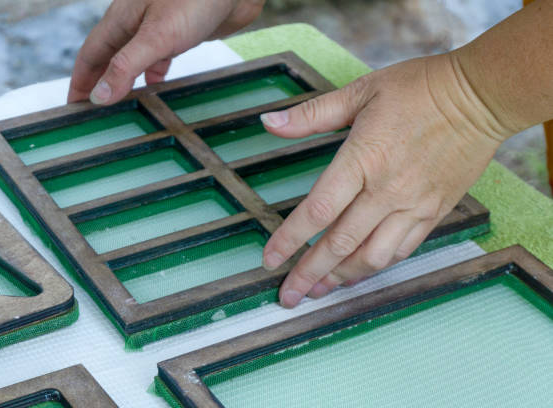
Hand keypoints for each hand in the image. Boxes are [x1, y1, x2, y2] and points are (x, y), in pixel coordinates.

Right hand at [68, 0, 263, 103]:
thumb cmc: (196, 1)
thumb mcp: (157, 37)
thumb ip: (127, 65)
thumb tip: (99, 96)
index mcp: (121, 20)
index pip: (90, 56)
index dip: (80, 81)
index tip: (72, 107)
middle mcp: (135, 24)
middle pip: (108, 58)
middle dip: (98, 84)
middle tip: (93, 113)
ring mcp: (157, 28)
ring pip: (132, 59)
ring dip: (124, 82)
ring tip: (120, 106)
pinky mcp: (179, 34)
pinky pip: (158, 58)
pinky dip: (152, 74)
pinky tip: (155, 87)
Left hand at [260, 53, 512, 307]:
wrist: (480, 96)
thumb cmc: (418, 88)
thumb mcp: (360, 92)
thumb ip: (311, 115)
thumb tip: (268, 122)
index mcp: (362, 159)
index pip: (317, 210)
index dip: (289, 239)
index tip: (269, 260)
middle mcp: (386, 190)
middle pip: (340, 244)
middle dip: (309, 274)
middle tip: (288, 296)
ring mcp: (413, 205)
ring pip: (372, 256)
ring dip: (341, 277)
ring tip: (318, 291)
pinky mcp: (434, 212)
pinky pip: (402, 249)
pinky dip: (377, 266)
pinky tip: (359, 273)